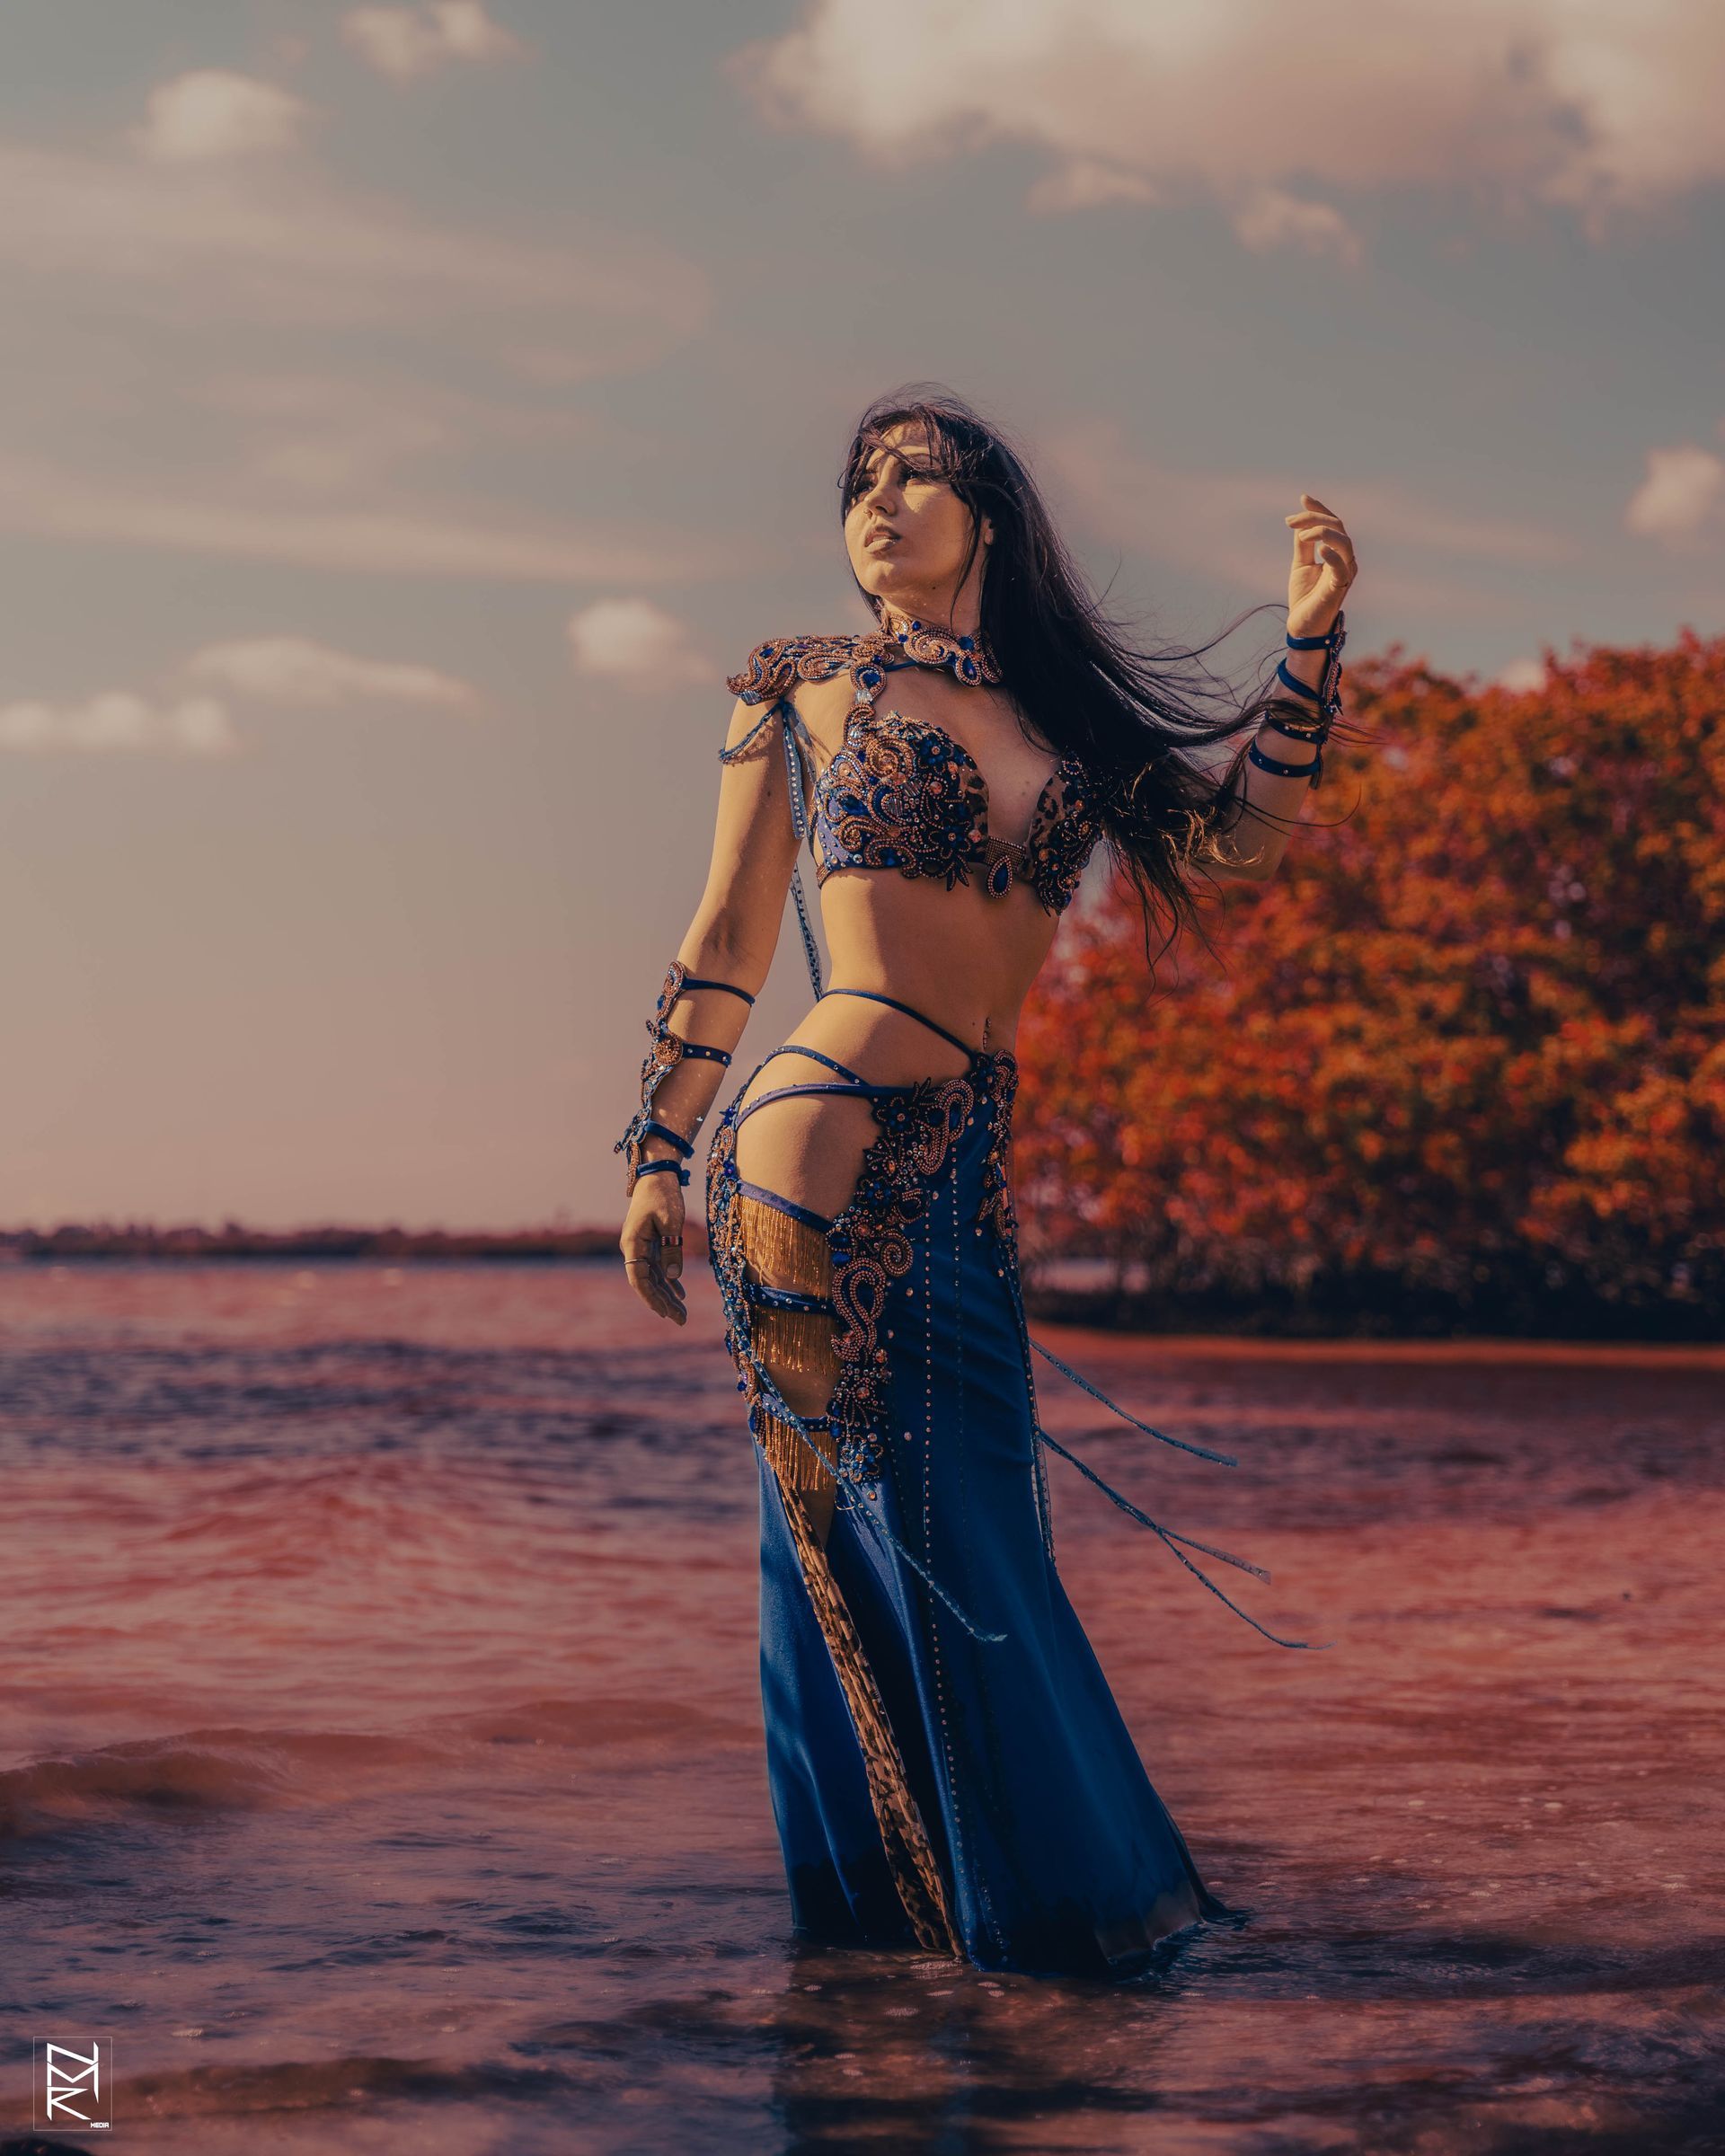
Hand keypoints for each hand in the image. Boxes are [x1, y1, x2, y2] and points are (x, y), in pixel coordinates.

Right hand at [620, 1176, 686, 1323]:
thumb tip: (673, 1277)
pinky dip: (669, 1280)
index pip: (638, 1278)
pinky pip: (658, 1267)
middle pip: (647, 1282)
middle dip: (663, 1302)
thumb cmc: (663, 1196)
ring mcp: (641, 1247)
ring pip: (653, 1277)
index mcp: (632, 1243)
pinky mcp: (651, 1243)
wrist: (657, 1176)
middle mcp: (633, 1248)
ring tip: (682, 1313)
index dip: (651, 1297)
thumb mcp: (671, 1222)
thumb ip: (672, 1250)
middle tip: (681, 1320)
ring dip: (667, 1295)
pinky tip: (680, 1293)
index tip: (664, 1312)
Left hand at [1285, 492, 1357, 638]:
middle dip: (1314, 519)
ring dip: (1322, 533)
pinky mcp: (1339, 587)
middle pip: (1337, 527)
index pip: (1333, 524)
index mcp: (1337, 552)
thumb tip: (1300, 523)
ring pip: (1344, 542)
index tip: (1303, 498)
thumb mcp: (1301, 564)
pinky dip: (1333, 555)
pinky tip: (1319, 549)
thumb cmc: (1305, 596)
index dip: (1319, 510)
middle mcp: (1346, 559)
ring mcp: (1345, 572)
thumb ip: (1303, 544)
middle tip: (1290, 522)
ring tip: (1302, 535)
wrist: (1302, 625)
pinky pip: (1342, 567)